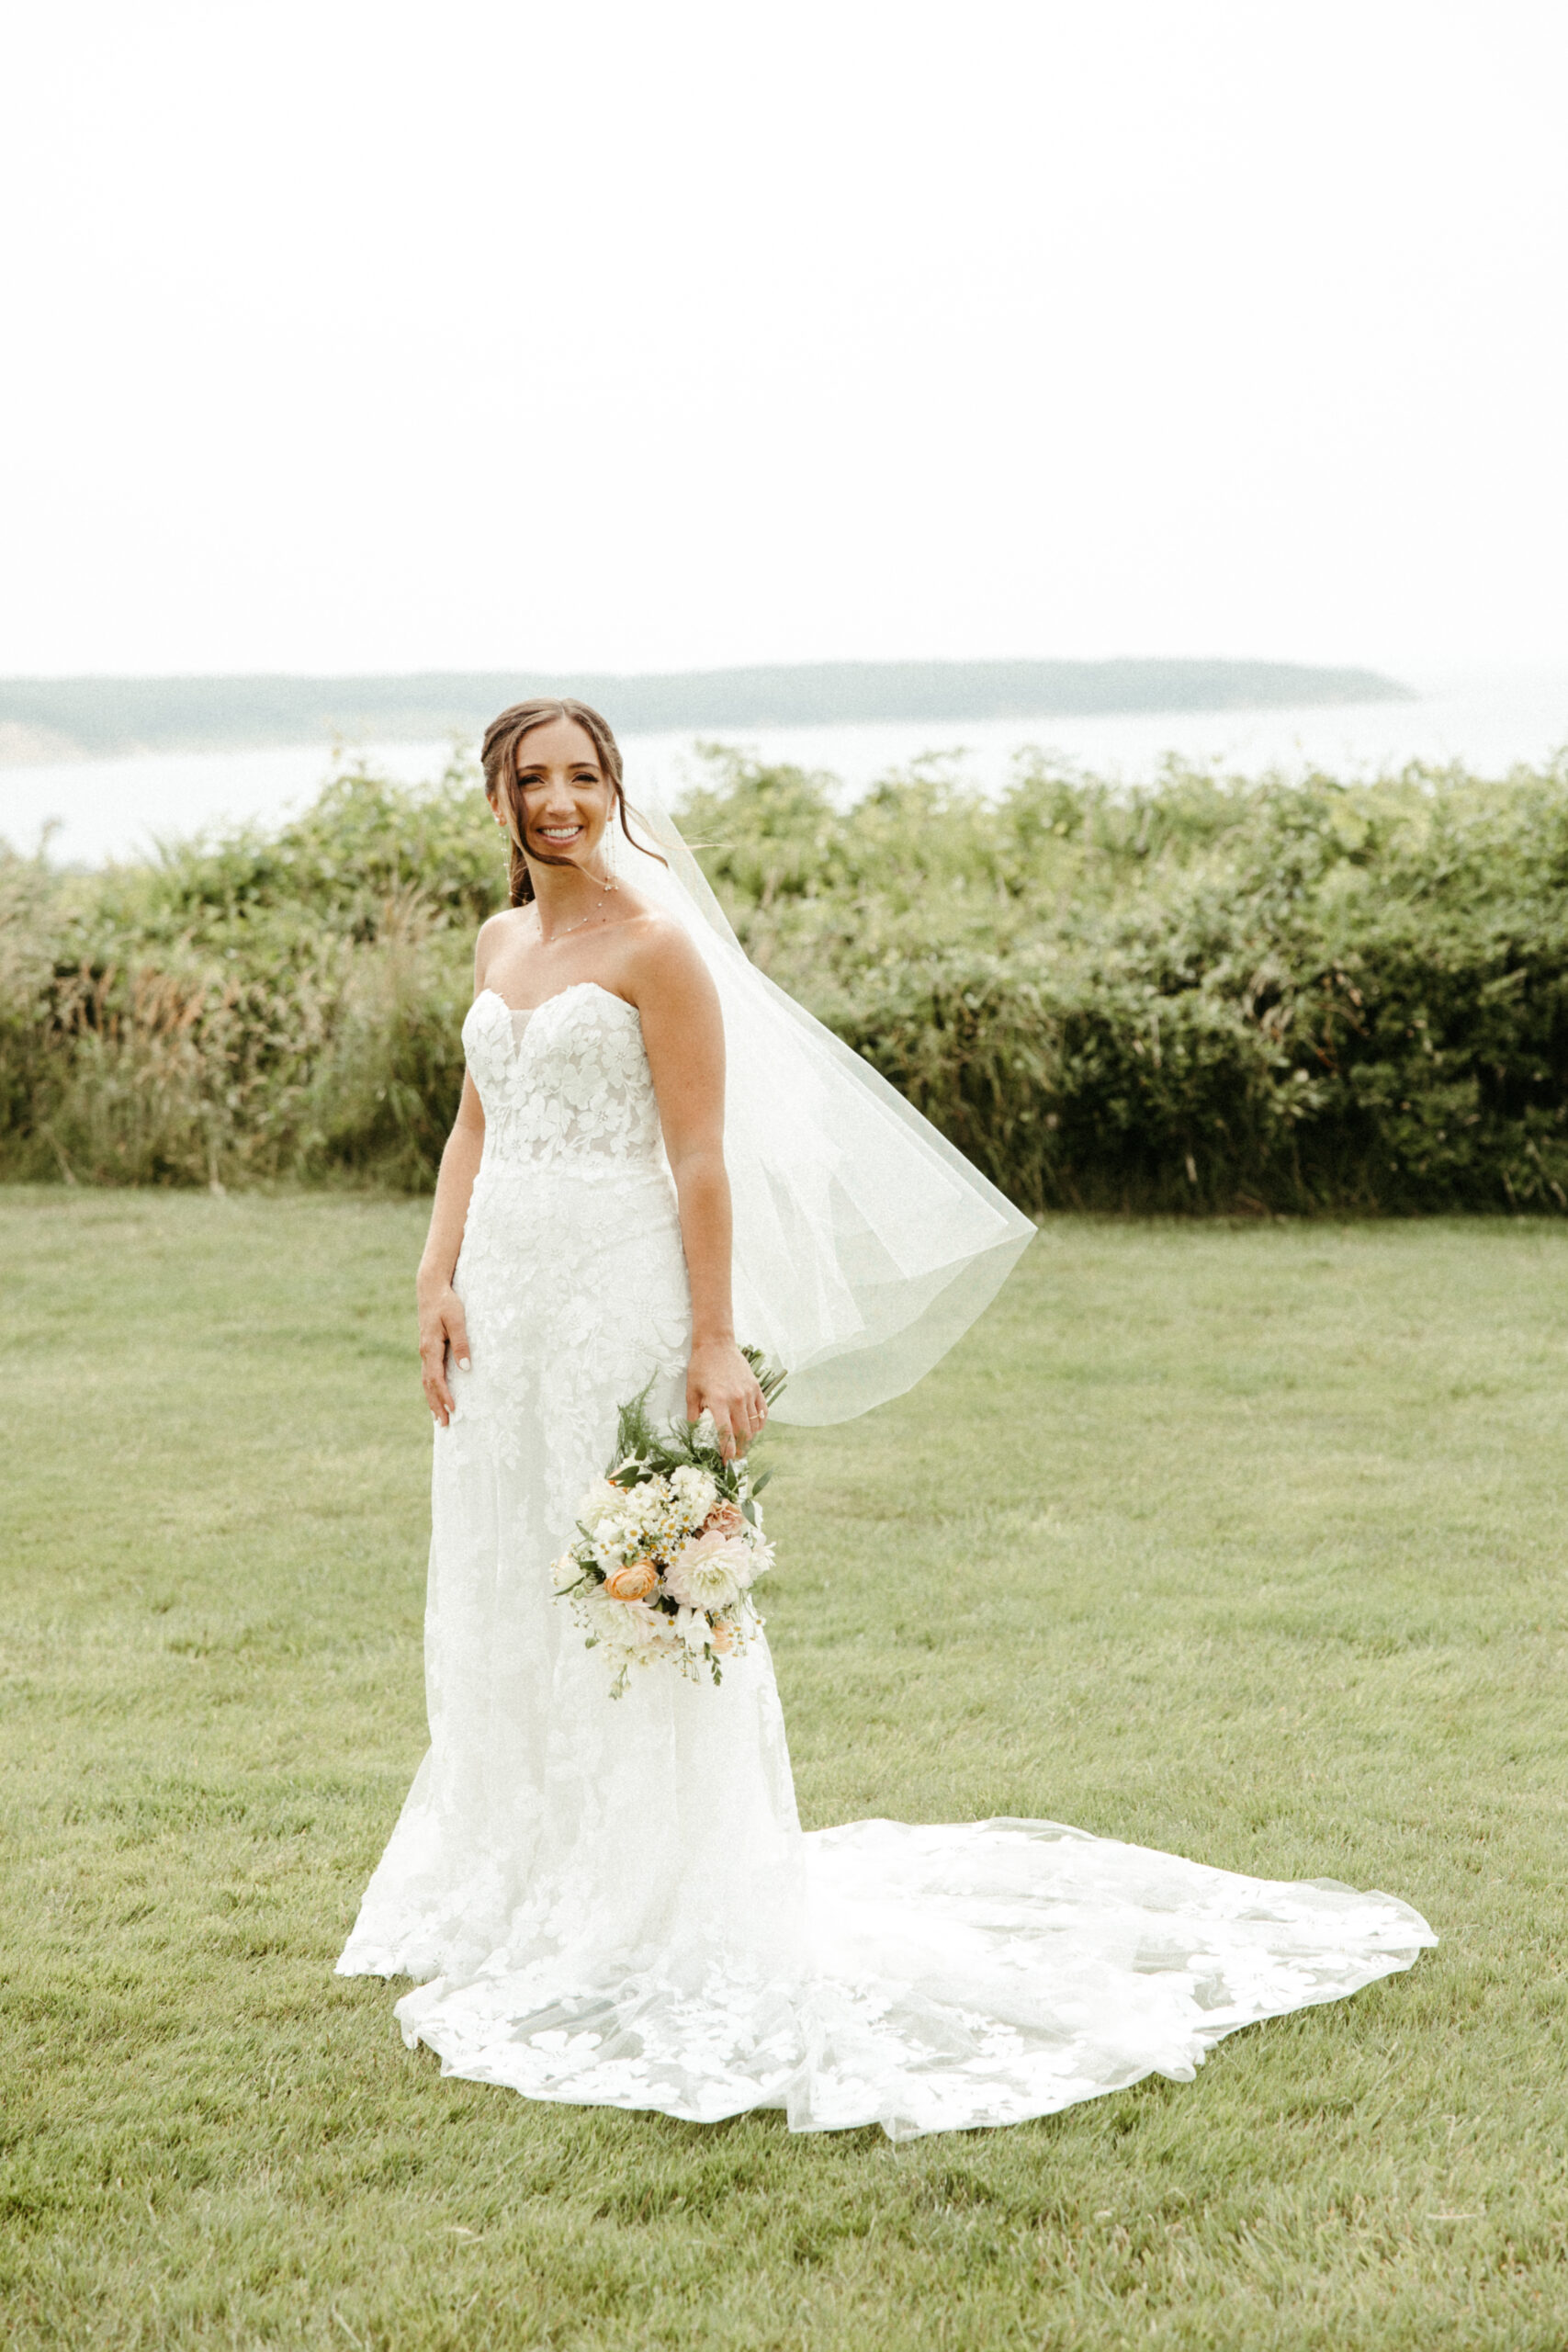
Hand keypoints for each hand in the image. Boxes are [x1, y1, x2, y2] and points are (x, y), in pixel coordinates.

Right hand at [418, 1282, 470, 1426]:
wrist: (430, 1289)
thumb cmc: (446, 1303)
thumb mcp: (456, 1320)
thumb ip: (462, 1343)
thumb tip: (465, 1367)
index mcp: (430, 1348)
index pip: (436, 1378)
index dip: (444, 1395)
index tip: (454, 1409)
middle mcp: (424, 1353)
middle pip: (429, 1385)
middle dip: (436, 1405)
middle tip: (445, 1425)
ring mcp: (424, 1352)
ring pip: (426, 1382)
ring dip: (432, 1400)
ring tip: (439, 1418)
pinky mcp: (428, 1349)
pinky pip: (428, 1374)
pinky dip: (431, 1389)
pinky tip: (436, 1397)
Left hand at [686, 1338, 766, 1460]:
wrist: (716, 1344)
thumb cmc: (701, 1367)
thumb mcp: (691, 1391)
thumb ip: (693, 1413)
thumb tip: (694, 1430)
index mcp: (719, 1401)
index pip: (726, 1433)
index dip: (727, 1451)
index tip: (726, 1461)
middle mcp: (736, 1399)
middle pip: (743, 1433)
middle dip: (741, 1449)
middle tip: (736, 1457)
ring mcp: (749, 1393)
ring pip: (755, 1424)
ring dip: (750, 1438)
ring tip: (744, 1444)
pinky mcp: (756, 1388)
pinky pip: (762, 1412)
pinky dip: (760, 1423)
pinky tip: (755, 1429)